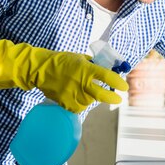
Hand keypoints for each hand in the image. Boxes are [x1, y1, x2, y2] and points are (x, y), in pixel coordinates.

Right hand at [0, 40, 128, 112]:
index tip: (124, 87)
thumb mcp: (80, 58)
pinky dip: (81, 103)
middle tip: (118, 98)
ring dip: (92, 97)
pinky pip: (80, 107)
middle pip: (102, 96)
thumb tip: (107, 68)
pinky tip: (77, 95)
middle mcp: (81, 83)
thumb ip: (93, 65)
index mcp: (86, 69)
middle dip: (113, 98)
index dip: (118, 83)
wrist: (40, 70)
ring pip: (90, 101)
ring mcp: (73, 95)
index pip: (107, 77)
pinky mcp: (66, 103)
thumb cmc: (62, 61)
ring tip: (86, 90)